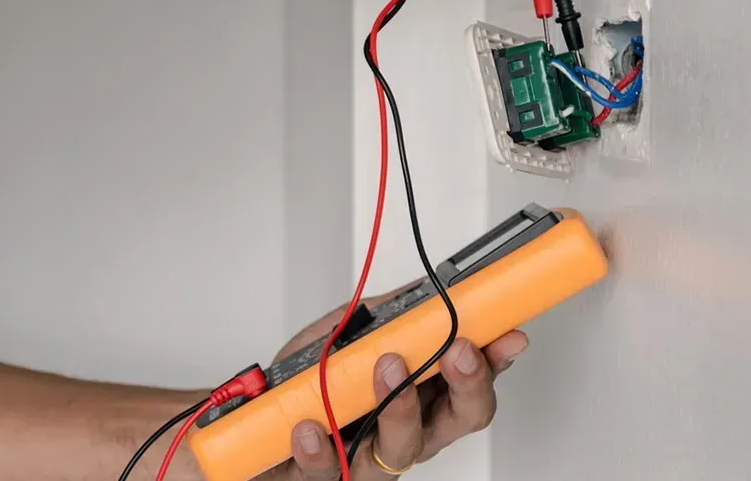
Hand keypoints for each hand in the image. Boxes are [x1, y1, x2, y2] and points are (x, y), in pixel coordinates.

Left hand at [260, 282, 528, 479]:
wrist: (243, 419)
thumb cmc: (301, 382)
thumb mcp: (345, 335)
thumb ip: (386, 317)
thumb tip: (427, 289)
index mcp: (417, 400)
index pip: (471, 387)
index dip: (495, 363)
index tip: (506, 335)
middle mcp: (400, 433)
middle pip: (458, 423)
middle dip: (467, 386)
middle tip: (457, 352)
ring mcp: (364, 462)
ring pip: (400, 451)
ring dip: (400, 408)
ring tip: (385, 369)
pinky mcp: (322, 478)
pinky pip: (329, 472)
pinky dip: (320, 449)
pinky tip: (311, 427)